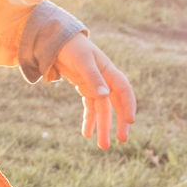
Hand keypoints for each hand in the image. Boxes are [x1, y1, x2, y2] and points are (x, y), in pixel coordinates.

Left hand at [52, 34, 135, 149]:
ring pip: (102, 109)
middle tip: (122, 140)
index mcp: (108, 70)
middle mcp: (105, 80)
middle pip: (116, 104)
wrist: (56, 40)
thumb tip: (105, 96)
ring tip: (103, 145)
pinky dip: (89, 120)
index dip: (128, 105)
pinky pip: (90, 107)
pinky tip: (87, 134)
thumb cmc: (71, 47)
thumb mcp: (81, 61)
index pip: (123, 90)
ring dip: (103, 126)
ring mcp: (95, 85)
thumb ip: (92, 78)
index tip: (130, 121)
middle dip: (120, 122)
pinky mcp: (85, 89)